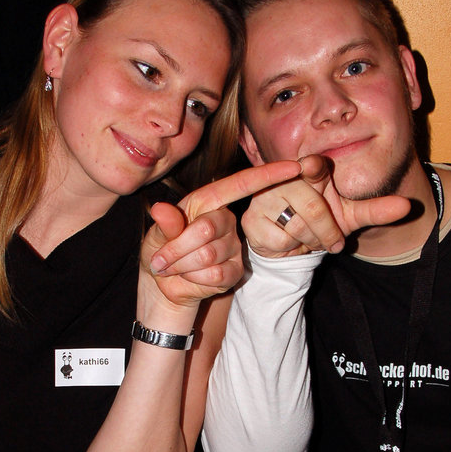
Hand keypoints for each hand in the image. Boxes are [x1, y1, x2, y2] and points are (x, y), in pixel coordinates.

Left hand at [142, 160, 301, 305]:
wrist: (165, 285)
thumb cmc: (162, 250)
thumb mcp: (156, 235)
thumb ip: (165, 223)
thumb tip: (159, 208)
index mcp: (208, 201)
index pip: (240, 184)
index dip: (267, 175)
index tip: (294, 166)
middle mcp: (225, 220)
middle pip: (207, 229)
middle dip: (177, 248)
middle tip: (162, 260)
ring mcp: (233, 247)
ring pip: (208, 255)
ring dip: (182, 266)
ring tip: (175, 267)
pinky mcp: (235, 272)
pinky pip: (216, 275)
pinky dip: (194, 279)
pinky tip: (191, 277)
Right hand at [243, 154, 410, 257]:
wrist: (292, 247)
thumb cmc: (321, 224)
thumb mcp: (351, 217)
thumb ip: (376, 210)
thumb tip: (407, 206)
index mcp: (306, 170)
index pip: (311, 166)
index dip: (313, 168)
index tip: (312, 167)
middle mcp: (282, 179)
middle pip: (312, 206)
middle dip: (327, 231)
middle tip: (333, 242)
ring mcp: (263, 199)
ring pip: (296, 226)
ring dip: (310, 241)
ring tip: (308, 239)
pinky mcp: (251, 221)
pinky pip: (279, 239)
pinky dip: (290, 248)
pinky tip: (288, 243)